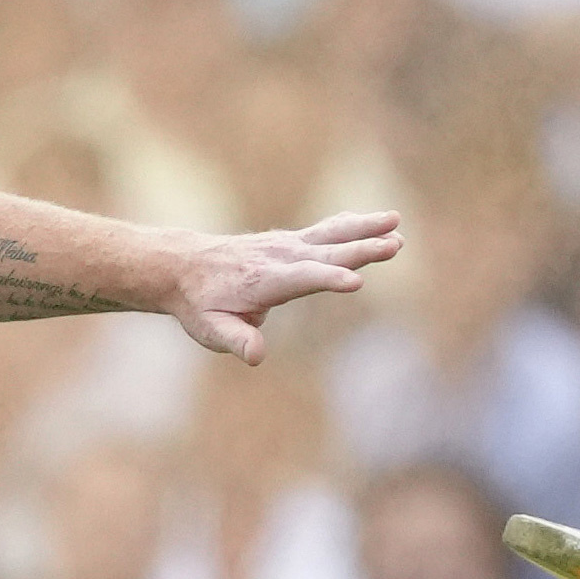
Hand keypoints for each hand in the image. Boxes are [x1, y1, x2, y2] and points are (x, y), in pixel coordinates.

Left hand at [171, 212, 399, 363]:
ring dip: (365, 229)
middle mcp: (279, 257)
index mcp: (263, 281)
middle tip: (394, 244)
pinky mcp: (291, 241)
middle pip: (326, 252)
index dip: (328, 279)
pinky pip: (327, 231)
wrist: (183, 266)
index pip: (302, 279)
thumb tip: (257, 356)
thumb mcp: (209, 329)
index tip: (356, 282)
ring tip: (396, 222)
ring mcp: (286, 245)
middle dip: (361, 249)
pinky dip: (352, 225)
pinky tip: (378, 221)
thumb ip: (235, 340)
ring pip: (331, 235)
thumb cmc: (199, 304)